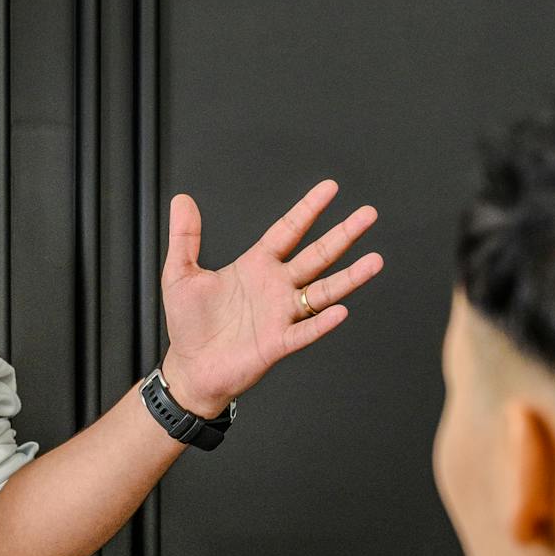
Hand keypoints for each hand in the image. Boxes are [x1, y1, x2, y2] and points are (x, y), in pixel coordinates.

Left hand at [157, 178, 382, 417]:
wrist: (191, 367)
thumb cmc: (189, 325)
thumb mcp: (179, 274)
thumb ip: (185, 237)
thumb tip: (182, 200)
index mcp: (256, 266)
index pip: (288, 230)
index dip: (309, 209)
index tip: (330, 188)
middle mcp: (275, 286)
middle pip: (317, 255)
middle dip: (343, 235)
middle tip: (368, 214)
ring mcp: (281, 314)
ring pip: (323, 291)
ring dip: (349, 277)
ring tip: (374, 261)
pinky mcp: (278, 343)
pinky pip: (305, 331)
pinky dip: (322, 322)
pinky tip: (340, 311)